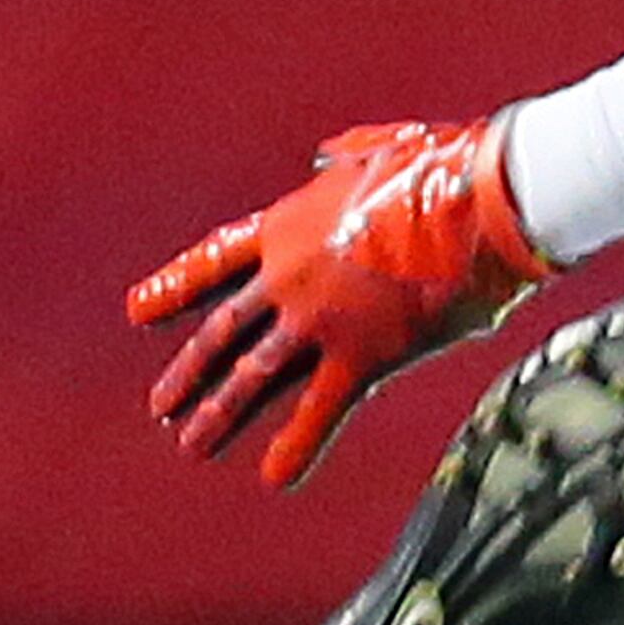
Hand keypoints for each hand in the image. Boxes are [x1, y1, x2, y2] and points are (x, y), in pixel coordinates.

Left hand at [130, 119, 552, 489]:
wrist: (484, 199)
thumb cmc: (446, 167)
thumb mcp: (381, 147)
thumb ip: (343, 159)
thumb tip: (325, 159)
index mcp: (288, 224)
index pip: (216, 262)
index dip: (175, 288)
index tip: (139, 312)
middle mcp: (289, 277)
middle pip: (224, 332)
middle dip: (189, 373)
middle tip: (162, 407)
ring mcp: (319, 319)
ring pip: (254, 376)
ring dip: (220, 415)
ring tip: (193, 446)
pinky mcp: (364, 354)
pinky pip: (321, 409)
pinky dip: (297, 445)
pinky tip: (275, 476)